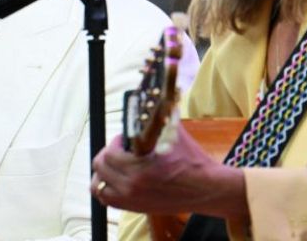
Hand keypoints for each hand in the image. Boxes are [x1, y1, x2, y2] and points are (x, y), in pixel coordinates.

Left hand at [91, 128, 247, 219]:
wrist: (208, 188)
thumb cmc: (193, 161)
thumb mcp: (174, 133)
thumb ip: (159, 115)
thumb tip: (153, 97)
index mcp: (140, 169)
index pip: (109, 153)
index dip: (116, 142)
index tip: (124, 139)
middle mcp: (132, 187)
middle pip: (100, 168)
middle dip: (108, 154)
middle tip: (120, 150)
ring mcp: (132, 200)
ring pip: (98, 186)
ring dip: (103, 173)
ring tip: (115, 165)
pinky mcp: (136, 208)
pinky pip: (107, 200)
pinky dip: (107, 188)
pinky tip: (117, 179)